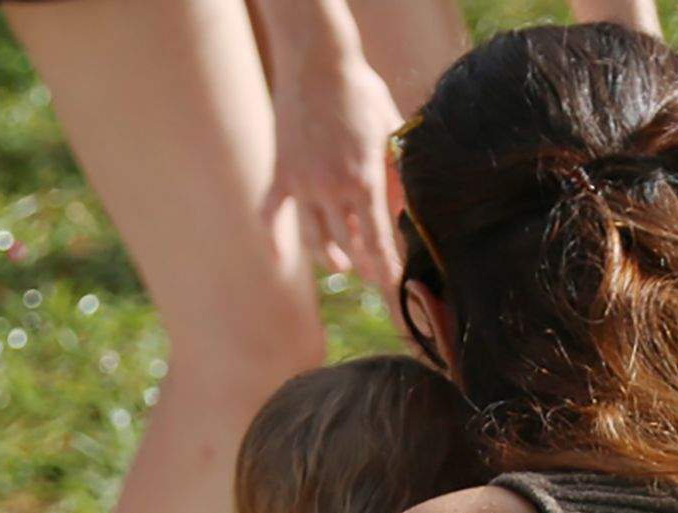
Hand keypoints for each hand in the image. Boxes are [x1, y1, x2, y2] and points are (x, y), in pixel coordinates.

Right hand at [264, 32, 404, 287]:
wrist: (316, 62)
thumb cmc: (360, 92)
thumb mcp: (390, 130)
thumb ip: (397, 172)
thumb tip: (404, 209)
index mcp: (365, 180)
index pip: (377, 239)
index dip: (386, 267)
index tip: (394, 285)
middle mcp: (332, 189)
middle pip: (348, 244)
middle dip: (364, 264)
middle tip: (374, 274)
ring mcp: (303, 184)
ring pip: (315, 238)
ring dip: (330, 256)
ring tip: (341, 264)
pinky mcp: (282, 174)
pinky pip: (273, 216)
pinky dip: (275, 241)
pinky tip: (279, 262)